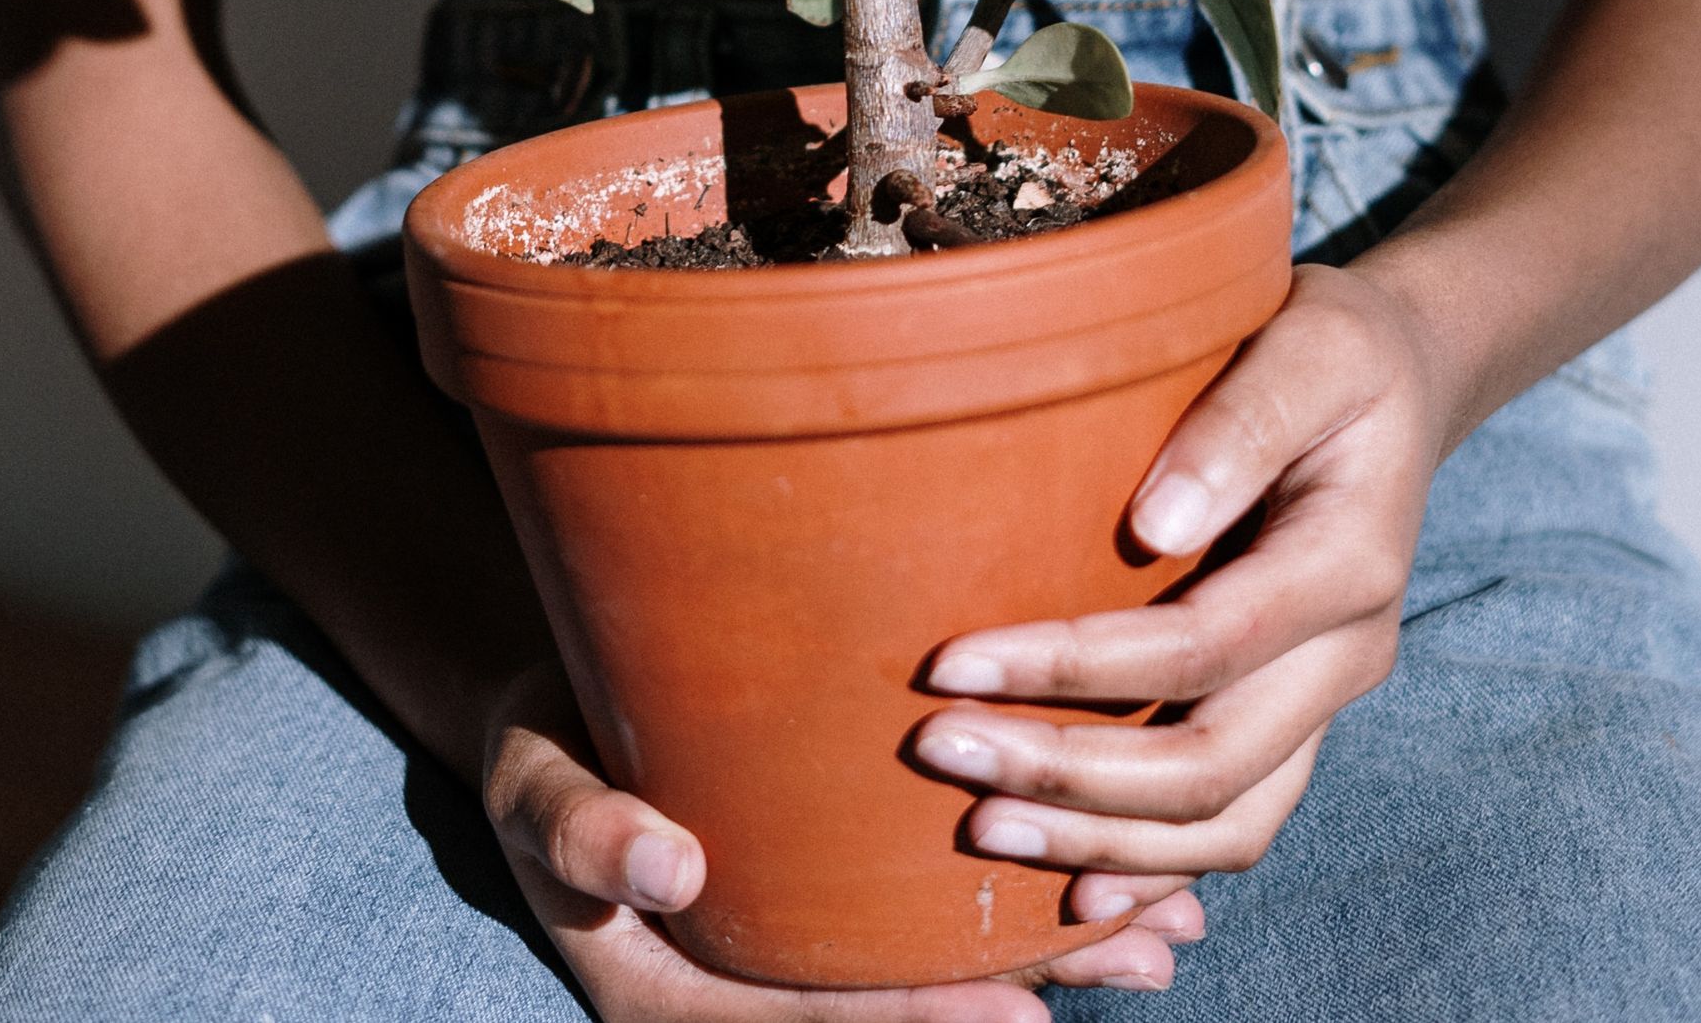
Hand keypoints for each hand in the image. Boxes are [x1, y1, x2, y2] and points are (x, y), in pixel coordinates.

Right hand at [483, 663, 1208, 1020]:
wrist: (557, 708)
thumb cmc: (540, 748)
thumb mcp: (530, 785)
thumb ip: (578, 826)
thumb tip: (666, 862)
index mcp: (683, 995)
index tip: (1026, 1014)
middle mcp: (759, 983)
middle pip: (903, 1004)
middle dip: (1033, 984)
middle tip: (1149, 956)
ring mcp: (804, 937)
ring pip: (933, 957)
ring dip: (1056, 942)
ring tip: (1170, 923)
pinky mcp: (835, 881)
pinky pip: (928, 898)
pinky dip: (1022, 879)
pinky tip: (1114, 854)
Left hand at [911, 263, 1445, 914]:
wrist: (1400, 383)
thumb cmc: (1336, 352)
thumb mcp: (1307, 348)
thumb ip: (1238, 427)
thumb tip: (1154, 525)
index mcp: (1347, 566)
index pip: (1199, 648)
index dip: (1072, 668)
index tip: (950, 665)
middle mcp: (1346, 654)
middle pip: (1209, 766)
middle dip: (1067, 778)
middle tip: (938, 755)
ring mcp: (1322, 697)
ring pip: (1227, 823)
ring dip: (1101, 845)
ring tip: (981, 830)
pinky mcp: (1291, 714)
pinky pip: (1235, 821)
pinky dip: (1155, 865)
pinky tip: (1069, 885)